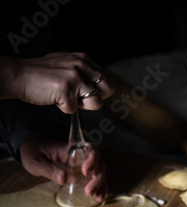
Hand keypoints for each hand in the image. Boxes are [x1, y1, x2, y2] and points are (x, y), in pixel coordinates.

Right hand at [1, 52, 115, 112]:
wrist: (20, 75)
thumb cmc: (42, 74)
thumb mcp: (67, 65)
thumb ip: (83, 72)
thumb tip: (99, 87)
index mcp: (84, 59)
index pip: (107, 80)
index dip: (99, 92)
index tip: (85, 93)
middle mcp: (82, 66)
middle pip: (108, 90)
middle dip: (96, 99)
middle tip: (79, 98)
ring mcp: (75, 78)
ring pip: (96, 103)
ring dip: (81, 105)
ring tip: (65, 97)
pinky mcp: (66, 91)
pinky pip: (73, 110)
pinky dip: (63, 108)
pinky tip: (54, 98)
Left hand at [19, 137, 107, 201]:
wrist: (32, 150)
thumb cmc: (33, 152)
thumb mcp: (36, 161)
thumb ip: (49, 169)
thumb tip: (64, 178)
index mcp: (70, 149)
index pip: (90, 148)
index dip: (93, 159)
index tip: (85, 171)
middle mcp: (80, 155)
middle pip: (99, 163)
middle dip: (98, 178)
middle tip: (88, 192)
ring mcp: (82, 164)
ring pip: (99, 172)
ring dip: (101, 184)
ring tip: (98, 197)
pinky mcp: (81, 173)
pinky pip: (94, 178)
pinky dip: (100, 187)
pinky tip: (99, 197)